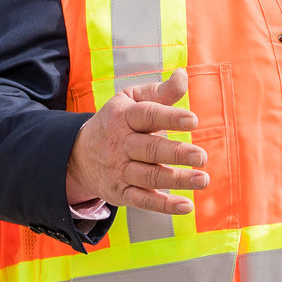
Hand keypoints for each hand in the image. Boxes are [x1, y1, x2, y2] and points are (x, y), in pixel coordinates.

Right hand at [63, 69, 207, 215]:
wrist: (78, 154)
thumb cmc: (117, 122)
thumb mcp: (132, 100)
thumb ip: (160, 92)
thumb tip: (183, 76)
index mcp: (124, 116)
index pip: (148, 115)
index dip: (170, 117)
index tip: (193, 120)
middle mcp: (120, 144)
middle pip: (150, 149)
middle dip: (176, 153)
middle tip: (201, 156)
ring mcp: (119, 169)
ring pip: (149, 176)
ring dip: (177, 179)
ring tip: (203, 179)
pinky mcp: (120, 192)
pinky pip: (142, 200)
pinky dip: (163, 205)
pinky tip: (186, 206)